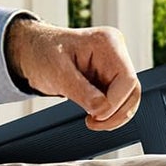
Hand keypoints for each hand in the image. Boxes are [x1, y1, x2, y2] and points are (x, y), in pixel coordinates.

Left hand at [5, 18, 141, 131]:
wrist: (32, 52)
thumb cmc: (42, 52)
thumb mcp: (57, 72)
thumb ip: (81, 91)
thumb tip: (102, 109)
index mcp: (107, 43)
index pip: (127, 79)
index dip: (115, 103)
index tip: (96, 116)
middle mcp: (115, 53)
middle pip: (133, 91)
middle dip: (117, 113)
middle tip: (93, 123)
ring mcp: (113, 66)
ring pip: (128, 99)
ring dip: (114, 116)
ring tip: (92, 121)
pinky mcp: (108, 79)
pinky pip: (117, 101)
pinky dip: (108, 113)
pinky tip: (93, 115)